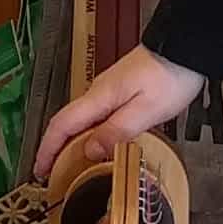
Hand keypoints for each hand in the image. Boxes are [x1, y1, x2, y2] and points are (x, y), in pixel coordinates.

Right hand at [35, 45, 203, 187]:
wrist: (184, 47)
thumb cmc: (171, 76)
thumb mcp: (146, 110)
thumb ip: (117, 131)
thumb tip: (89, 151)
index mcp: (99, 97)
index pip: (61, 125)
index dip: (47, 150)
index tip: (38, 171)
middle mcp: (98, 92)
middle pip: (67, 123)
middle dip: (54, 150)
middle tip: (52, 176)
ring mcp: (109, 90)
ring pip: (82, 121)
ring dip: (71, 144)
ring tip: (72, 168)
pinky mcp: (121, 90)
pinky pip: (96, 116)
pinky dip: (89, 135)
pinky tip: (98, 146)